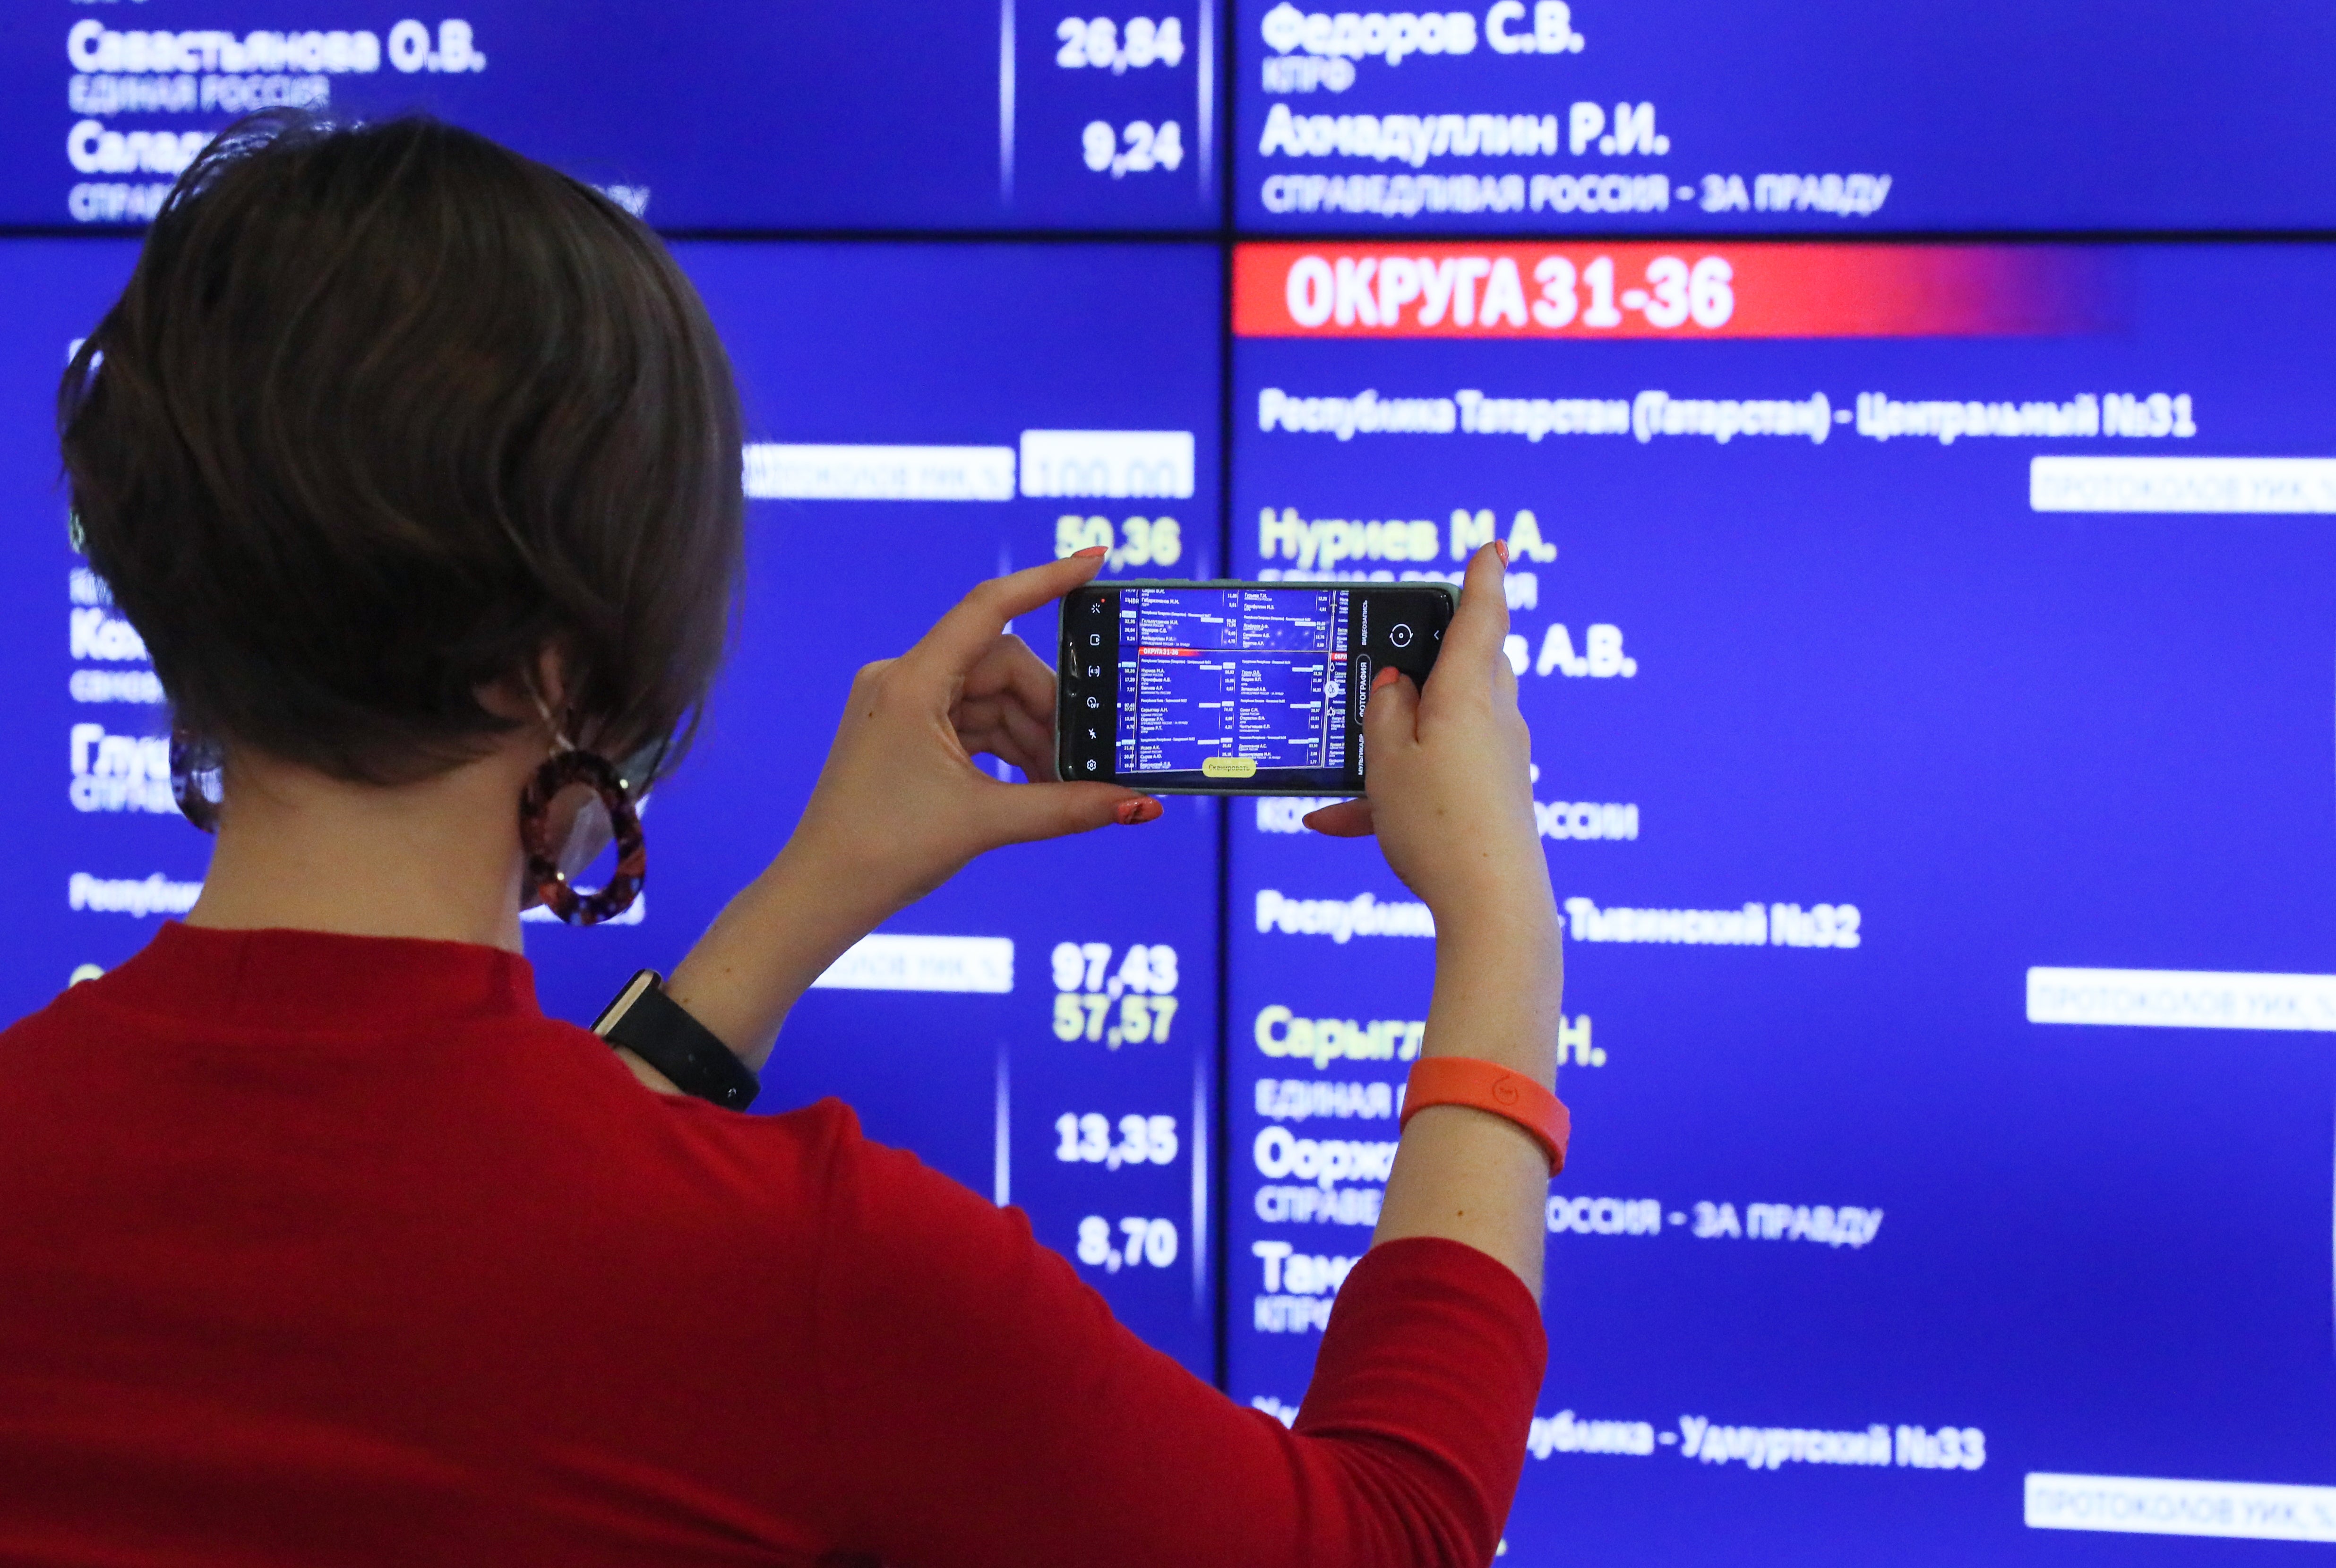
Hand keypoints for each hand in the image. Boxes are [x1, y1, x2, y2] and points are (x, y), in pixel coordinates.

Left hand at [786, 551, 1157, 914]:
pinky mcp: (906, 730)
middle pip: (1002, 667)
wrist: (822, 892)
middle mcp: (903, 679)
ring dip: (1032, 738)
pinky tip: (1037, 785)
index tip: (1095, 561)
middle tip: (1089, 759)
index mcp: (912, 682)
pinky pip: (972, 722)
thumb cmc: (886, 851)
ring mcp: (902, 704)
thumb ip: (1068, 806)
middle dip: (1050, 711)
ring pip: (992, 699)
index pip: (989, 608)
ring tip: (1065, 788)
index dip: (1046, 580)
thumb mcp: (987, 821)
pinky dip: (1007, 748)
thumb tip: (1141, 804)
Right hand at [1304, 544, 1550, 930]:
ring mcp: (1499, 760)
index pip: (1481, 617)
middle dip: (1434, 661)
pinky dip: (1394, 795)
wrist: (1491, 906)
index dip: (1484, 577)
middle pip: (1469, 667)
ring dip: (1393, 749)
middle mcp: (1494, 719)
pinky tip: (1337, 824)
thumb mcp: (1388, 762)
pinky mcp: (1494, 798)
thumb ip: (1385, 713)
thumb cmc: (1438, 825)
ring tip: (1338, 788)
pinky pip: (1437, 779)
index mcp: (1469, 694)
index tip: (1494, 547)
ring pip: (1443, 730)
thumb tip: (1396, 686)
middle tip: (1403, 654)